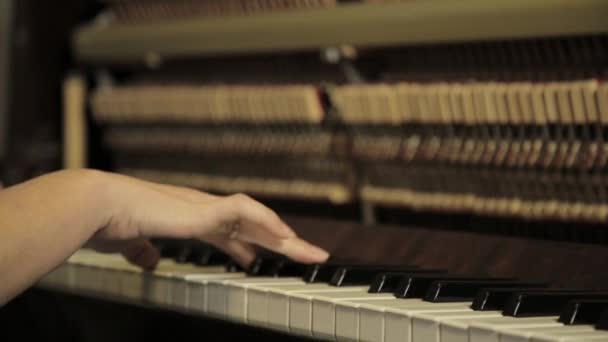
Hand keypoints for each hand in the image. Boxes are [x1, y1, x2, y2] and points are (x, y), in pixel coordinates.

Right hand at [86, 172, 329, 268]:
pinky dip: (266, 221)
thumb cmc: (109, 223)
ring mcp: (205, 208)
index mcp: (189, 219)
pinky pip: (244, 210)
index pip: (228, 232)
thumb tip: (151, 261)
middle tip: (309, 255)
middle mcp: (203, 210)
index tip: (255, 261)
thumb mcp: (135, 243)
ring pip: (258, 219)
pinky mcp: (202, 209)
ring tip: (312, 253)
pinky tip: (285, 235)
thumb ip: (145, 251)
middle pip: (253, 228)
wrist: (97, 206)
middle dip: (281, 244)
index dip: (245, 246)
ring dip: (286, 237)